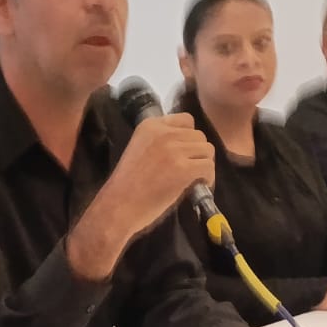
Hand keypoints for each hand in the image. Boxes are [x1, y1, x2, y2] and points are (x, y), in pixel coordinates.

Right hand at [66, 114, 213, 279]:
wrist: (118, 207)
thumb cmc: (127, 185)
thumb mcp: (139, 149)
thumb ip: (160, 142)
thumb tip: (188, 146)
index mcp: (150, 125)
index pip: (186, 120)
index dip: (189, 138)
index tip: (184, 153)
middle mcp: (164, 132)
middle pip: (199, 136)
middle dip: (198, 153)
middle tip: (190, 170)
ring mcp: (174, 150)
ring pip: (207, 150)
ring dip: (204, 164)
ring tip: (194, 179)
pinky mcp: (183, 169)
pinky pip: (209, 167)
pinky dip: (208, 178)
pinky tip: (198, 187)